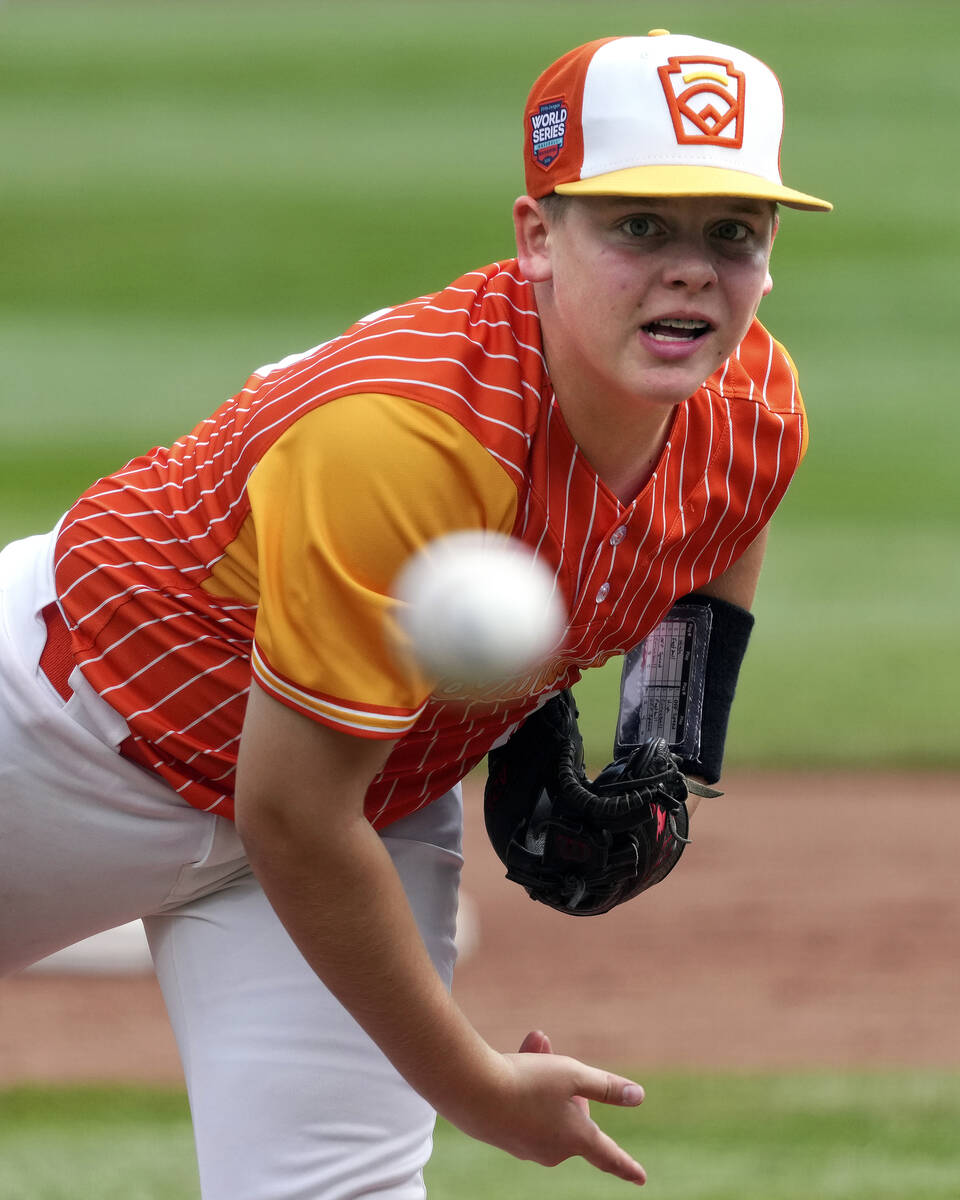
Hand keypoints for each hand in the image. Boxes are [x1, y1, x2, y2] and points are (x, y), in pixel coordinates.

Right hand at [453, 1030, 646, 1183]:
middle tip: (551, 1048)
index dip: (625, 1165)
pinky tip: (509, 1061)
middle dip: (567, 1082)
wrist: (472, 1091)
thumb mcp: (573, 1075)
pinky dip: (523, 1085)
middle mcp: (553, 1150)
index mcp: (576, 1139)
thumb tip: (637, 1096)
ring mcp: (526, 1146)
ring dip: (543, 1075)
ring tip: (533, 1041)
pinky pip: (523, 1109)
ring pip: (545, 1106)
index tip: (641, 1178)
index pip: (608, 1155)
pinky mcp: (503, 1135)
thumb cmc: (529, 1082)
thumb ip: (607, 1088)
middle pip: (572, 1114)